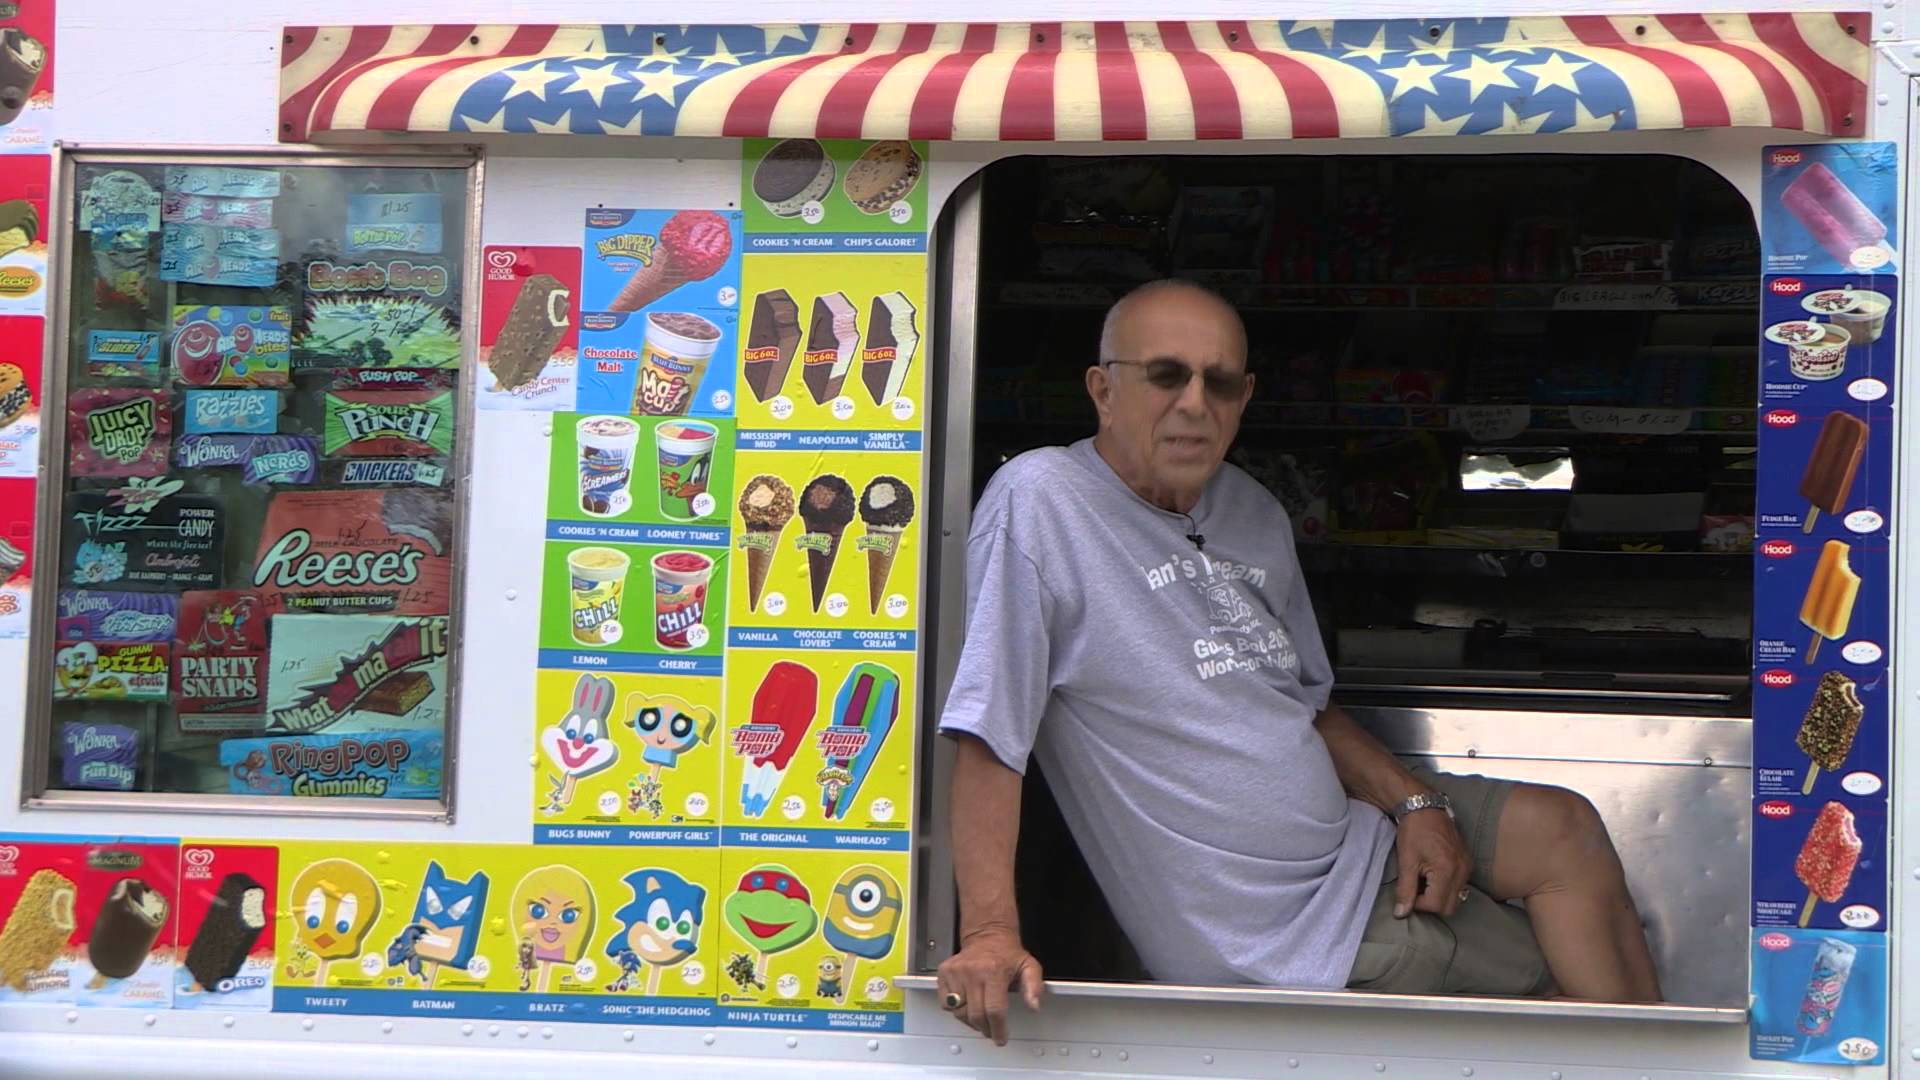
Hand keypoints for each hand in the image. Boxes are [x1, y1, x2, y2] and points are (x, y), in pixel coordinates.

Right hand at [935, 926, 1044, 1045]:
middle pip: (976, 1015)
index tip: (1000, 1037)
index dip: (998, 1029)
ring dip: (971, 1021)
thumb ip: (1034, 987)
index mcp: (993, 971)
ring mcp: (955, 972)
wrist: (987, 936)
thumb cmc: (1007, 954)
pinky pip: (946, 1004)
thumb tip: (1034, 1005)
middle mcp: (972, 972)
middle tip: (991, 1030)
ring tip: (981, 1016)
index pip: (994, 1010)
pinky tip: (967, 1004)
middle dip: (985, 1029)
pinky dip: (956, 1009)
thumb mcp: (1029, 966)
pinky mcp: (944, 973)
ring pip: (960, 1012)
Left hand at [1392, 806, 1470, 917]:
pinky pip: (1459, 886)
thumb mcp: (1406, 861)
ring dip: (1438, 896)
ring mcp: (1467, 867)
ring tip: (1423, 881)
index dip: (1419, 904)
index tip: (1408, 892)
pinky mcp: (1467, 863)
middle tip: (1415, 889)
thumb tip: (1401, 914)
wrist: (1424, 807)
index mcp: (1447, 870)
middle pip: (1450, 907)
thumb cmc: (1413, 831)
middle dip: (1430, 904)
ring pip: (1456, 898)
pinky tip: (1432, 876)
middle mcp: (1462, 871)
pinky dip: (1445, 887)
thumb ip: (1405, 890)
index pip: (1436, 905)